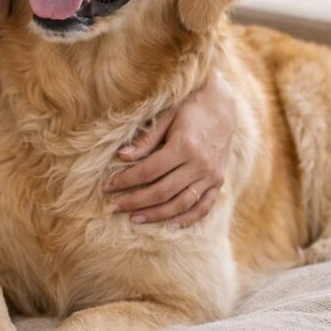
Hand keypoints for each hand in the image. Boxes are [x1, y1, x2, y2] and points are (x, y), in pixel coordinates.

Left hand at [103, 71, 235, 227]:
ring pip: (181, 204)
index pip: (149, 171)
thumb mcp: (165, 116)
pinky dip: (187, 219)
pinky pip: (204, 207)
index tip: (107, 186)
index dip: (126, 181)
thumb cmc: (188, 107)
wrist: (222, 105)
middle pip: (162, 191)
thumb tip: (122, 156)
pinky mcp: (219, 182)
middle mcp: (200, 164)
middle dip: (135, 201)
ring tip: (135, 219)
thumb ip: (146, 139)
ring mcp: (212, 176)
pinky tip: (169, 225)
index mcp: (184, 146)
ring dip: (157, 214)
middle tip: (114, 207)